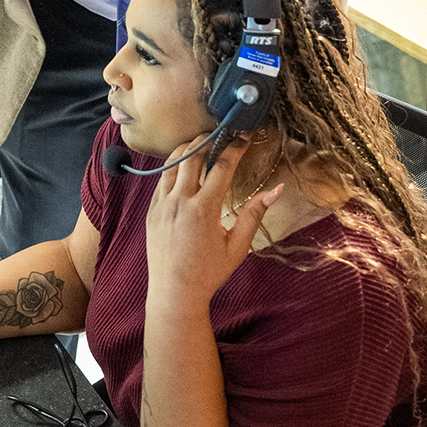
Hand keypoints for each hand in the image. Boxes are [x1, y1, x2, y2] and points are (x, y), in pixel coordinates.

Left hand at [145, 136, 282, 310]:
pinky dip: (173, 167)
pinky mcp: (151, 209)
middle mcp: (179, 201)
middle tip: (220, 134)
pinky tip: (184, 166)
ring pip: (171, 163)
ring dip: (187, 149)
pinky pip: (161, 179)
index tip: (244, 137)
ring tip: (201, 143)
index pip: (221, 166)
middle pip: (191, 155)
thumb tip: (275, 190)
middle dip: (207, 139)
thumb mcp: (237, 246)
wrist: (174, 292)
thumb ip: (254, 215)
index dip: (235, 148)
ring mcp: (161, 204)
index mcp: (203, 209)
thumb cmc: (209, 272)